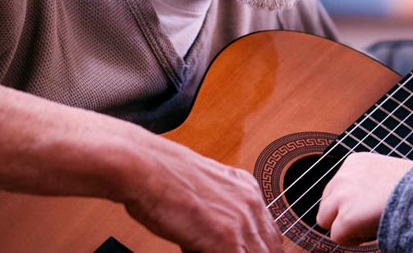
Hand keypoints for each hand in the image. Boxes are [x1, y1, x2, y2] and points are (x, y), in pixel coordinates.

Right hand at [114, 135, 282, 252]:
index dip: (256, 247)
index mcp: (247, 188)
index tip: (243, 249)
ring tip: (204, 250)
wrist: (143, 167)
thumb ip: (218, 209)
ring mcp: (241, 222)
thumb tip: (213, 232)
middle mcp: (250, 202)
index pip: (268, 231)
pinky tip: (195, 250)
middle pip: (270, 247)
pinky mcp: (227, 239)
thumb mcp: (202, 189)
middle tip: (220, 251)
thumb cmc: (159, 176)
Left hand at [316, 152, 412, 246]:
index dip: (351, 202)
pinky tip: (372, 230)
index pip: (337, 187)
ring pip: (326, 221)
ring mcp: (342, 197)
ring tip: (369, 224)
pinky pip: (337, 237)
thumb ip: (369, 181)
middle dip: (342, 214)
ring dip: (345, 226)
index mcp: (355, 162)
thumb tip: (363, 199)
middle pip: (326, 203)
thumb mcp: (387, 172)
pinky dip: (353, 240)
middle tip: (367, 218)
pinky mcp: (345, 218)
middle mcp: (343, 176)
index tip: (369, 206)